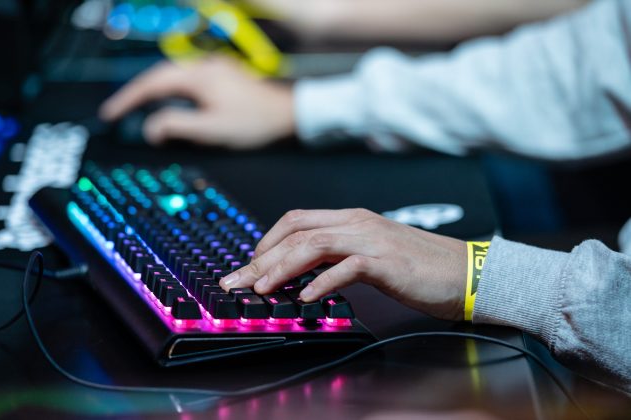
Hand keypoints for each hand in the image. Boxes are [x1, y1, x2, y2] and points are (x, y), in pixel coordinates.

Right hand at [99, 56, 294, 148]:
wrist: (289, 114)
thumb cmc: (255, 122)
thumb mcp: (212, 130)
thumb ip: (178, 126)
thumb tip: (151, 128)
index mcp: (198, 76)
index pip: (152, 84)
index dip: (127, 99)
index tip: (110, 113)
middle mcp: (204, 66)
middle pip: (159, 75)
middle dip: (135, 92)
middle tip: (116, 110)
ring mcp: (214, 68)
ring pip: (172, 75)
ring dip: (152, 90)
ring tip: (136, 106)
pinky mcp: (222, 75)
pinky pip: (186, 78)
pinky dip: (170, 90)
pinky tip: (168, 101)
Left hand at [220, 209, 467, 320]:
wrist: (467, 272)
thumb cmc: (420, 268)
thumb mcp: (371, 256)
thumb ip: (339, 257)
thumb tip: (303, 274)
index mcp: (352, 219)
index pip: (297, 220)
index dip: (267, 240)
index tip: (249, 264)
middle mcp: (357, 223)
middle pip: (296, 232)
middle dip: (260, 257)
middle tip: (236, 281)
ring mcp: (372, 240)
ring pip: (313, 245)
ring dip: (280, 268)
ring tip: (260, 289)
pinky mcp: (386, 262)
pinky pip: (346, 268)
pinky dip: (321, 283)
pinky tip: (306, 298)